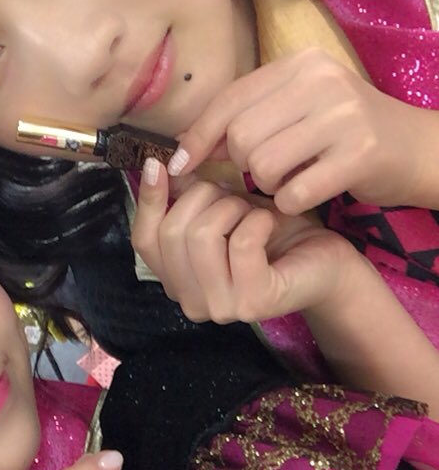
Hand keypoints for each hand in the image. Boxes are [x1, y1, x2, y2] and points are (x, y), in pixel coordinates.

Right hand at [132, 160, 357, 323]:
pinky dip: (257, 219)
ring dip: (231, 208)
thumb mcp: (223, 206)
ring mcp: (221, 308)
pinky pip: (240, 243)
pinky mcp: (253, 301)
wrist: (325, 260)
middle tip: (234, 195)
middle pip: (173, 233)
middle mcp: (191, 302)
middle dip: (203, 197)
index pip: (143, 240)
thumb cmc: (273, 233)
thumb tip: (158, 162)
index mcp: (176, 281)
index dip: (148, 199)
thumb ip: (188, 193)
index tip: (159, 162)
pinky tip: (270, 221)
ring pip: (201, 235)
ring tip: (253, 211)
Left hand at [168, 48, 431, 212]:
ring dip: (266, 186)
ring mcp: (342, 116)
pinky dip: (290, 203)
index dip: (197, 136)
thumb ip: (248, 118)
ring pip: (261, 165)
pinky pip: (294, 192)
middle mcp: (321, 81)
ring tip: (289, 180)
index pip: (229, 100)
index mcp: (300, 65)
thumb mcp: (298, 110)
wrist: (418, 149)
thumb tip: (186, 145)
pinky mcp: (360, 154)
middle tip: (263, 173)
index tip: (180, 165)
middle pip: (240, 135)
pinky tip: (306, 195)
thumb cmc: (345, 133)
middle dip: (240, 165)